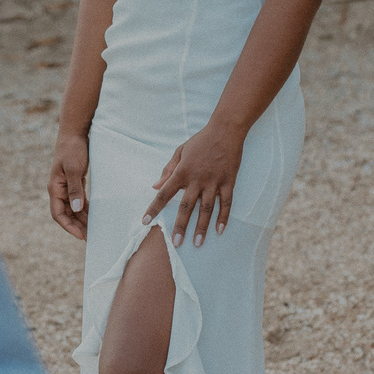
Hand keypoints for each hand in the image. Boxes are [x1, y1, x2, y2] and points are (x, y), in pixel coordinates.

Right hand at [48, 133, 89, 239]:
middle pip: (66, 214)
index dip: (68, 226)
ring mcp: (66, 187)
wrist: (74, 134)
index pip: (58, 214)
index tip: (80, 235)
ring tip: (93, 230)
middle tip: (90, 237)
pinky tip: (93, 215)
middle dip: (77, 226)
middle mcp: (59, 190)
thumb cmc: (72, 149)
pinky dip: (85, 209)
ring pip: (73, 209)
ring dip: (81, 219)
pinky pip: (78, 201)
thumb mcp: (74, 169)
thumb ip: (75, 189)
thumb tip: (76, 208)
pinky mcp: (74, 182)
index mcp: (55, 188)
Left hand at [142, 121, 243, 247]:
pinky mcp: (228, 182)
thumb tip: (154, 186)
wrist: (225, 130)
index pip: (164, 193)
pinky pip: (226, 203)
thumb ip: (167, 170)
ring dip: (202, 227)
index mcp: (182, 171)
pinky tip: (219, 230)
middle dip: (180, 225)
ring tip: (197, 243)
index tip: (145, 221)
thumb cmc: (200, 141)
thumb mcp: (179, 152)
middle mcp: (197, 179)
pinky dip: (223, 217)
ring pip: (207, 208)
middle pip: (186, 206)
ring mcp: (214, 181)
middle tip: (176, 243)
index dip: (154, 208)